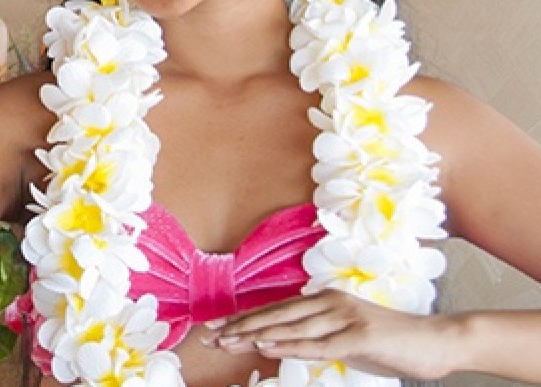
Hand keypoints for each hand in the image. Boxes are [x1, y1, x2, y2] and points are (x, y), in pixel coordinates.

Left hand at [202, 289, 460, 380]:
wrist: (438, 341)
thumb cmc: (392, 343)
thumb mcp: (345, 339)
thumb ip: (316, 338)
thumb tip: (281, 344)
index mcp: (324, 301)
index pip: (276, 311)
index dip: (243, 320)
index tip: (215, 329)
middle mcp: (330, 303)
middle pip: (275, 316)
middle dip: (239, 328)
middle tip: (209, 338)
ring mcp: (345, 317)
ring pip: (290, 328)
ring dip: (256, 336)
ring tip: (227, 343)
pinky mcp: (360, 335)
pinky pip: (317, 343)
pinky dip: (289, 345)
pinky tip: (267, 346)